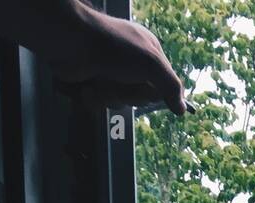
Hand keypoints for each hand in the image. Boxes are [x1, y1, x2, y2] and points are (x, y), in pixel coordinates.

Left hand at [42, 0, 185, 112]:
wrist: (70, 42)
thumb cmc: (114, 48)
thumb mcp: (151, 63)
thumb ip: (171, 86)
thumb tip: (183, 110)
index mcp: (148, 52)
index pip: (163, 84)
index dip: (158, 93)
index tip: (153, 93)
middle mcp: (130, 63)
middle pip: (140, 98)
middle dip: (129, 95)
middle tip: (120, 80)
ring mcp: (110, 73)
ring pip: (118, 103)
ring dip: (108, 96)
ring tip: (97, 81)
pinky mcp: (91, 82)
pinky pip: (99, 104)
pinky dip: (92, 98)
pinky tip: (86, 85)